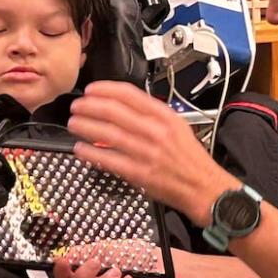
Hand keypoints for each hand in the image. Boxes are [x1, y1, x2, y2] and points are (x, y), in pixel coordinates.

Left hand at [68, 81, 236, 224]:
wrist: (204, 187)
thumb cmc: (189, 159)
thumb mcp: (177, 126)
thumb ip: (152, 115)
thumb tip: (123, 106)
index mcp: (165, 117)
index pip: (130, 94)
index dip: (105, 89)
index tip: (91, 90)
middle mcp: (155, 131)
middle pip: (114, 111)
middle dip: (90, 107)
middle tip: (76, 107)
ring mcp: (147, 152)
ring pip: (108, 134)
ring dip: (86, 127)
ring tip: (74, 124)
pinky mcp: (140, 173)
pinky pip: (109, 160)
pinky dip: (91, 153)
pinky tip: (80, 149)